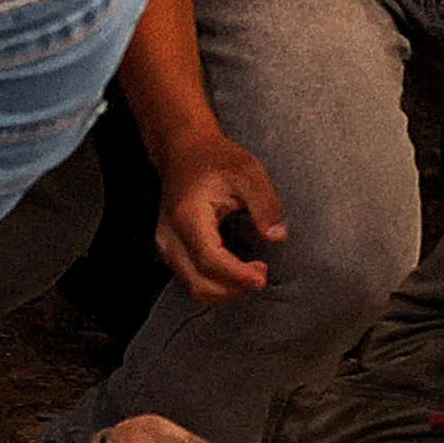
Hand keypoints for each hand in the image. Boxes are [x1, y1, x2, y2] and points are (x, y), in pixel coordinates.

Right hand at [152, 134, 288, 300]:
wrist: (184, 152)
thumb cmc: (216, 160)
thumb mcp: (248, 172)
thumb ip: (265, 204)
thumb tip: (277, 237)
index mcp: (188, 216)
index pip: (209, 259)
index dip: (237, 275)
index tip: (263, 276)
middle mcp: (170, 236)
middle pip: (200, 283)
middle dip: (234, 288)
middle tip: (263, 272)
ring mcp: (166, 246)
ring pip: (195, 287)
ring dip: (227, 290)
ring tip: (253, 271)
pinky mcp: (170, 252)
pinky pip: (193, 280)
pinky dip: (218, 284)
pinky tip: (238, 270)